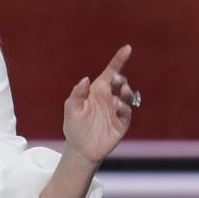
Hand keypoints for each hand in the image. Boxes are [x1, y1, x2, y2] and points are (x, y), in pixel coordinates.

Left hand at [62, 45, 135, 165]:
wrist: (80, 149)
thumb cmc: (75, 126)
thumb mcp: (71, 108)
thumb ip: (77, 94)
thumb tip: (85, 79)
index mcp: (97, 90)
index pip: (111, 72)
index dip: (119, 60)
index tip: (127, 48)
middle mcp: (109, 97)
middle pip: (120, 82)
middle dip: (120, 79)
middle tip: (116, 80)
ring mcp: (117, 109)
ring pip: (127, 95)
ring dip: (126, 91)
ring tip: (121, 91)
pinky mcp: (122, 122)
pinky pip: (127, 112)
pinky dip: (125, 107)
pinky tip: (119, 106)